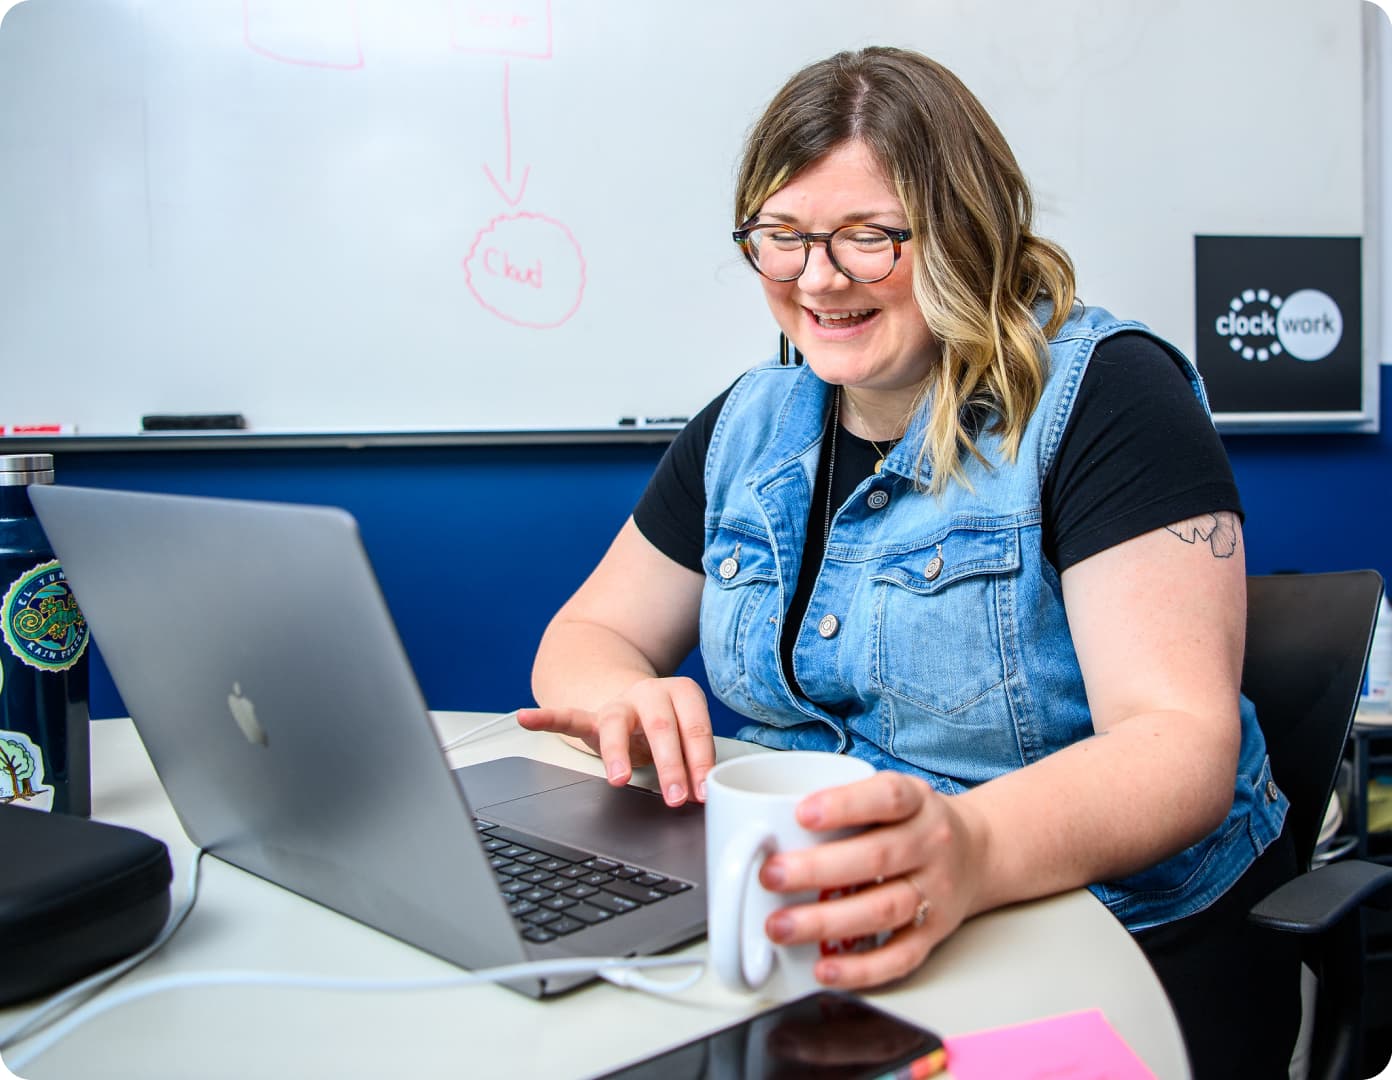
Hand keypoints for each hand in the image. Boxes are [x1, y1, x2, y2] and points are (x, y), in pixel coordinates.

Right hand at [515, 676, 715, 805]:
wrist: (636, 701)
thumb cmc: (668, 725)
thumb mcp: (687, 736)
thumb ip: (696, 760)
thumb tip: (706, 796)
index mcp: (683, 693)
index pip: (695, 727)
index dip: (700, 761)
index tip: (703, 791)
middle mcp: (650, 693)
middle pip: (661, 727)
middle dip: (670, 765)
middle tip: (677, 797)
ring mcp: (619, 705)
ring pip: (617, 725)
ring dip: (619, 754)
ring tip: (619, 778)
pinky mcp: (592, 717)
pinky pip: (568, 716)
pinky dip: (546, 718)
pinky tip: (526, 718)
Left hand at [758, 771, 985, 988]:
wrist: (977, 852)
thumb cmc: (912, 822)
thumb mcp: (890, 793)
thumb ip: (844, 800)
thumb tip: (763, 813)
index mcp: (917, 802)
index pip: (886, 798)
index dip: (843, 805)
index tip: (800, 813)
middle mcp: (930, 845)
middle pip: (876, 857)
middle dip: (816, 869)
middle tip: (769, 875)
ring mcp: (935, 892)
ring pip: (882, 909)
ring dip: (826, 922)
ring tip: (780, 925)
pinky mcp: (934, 934)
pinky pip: (899, 957)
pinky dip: (860, 968)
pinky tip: (823, 968)